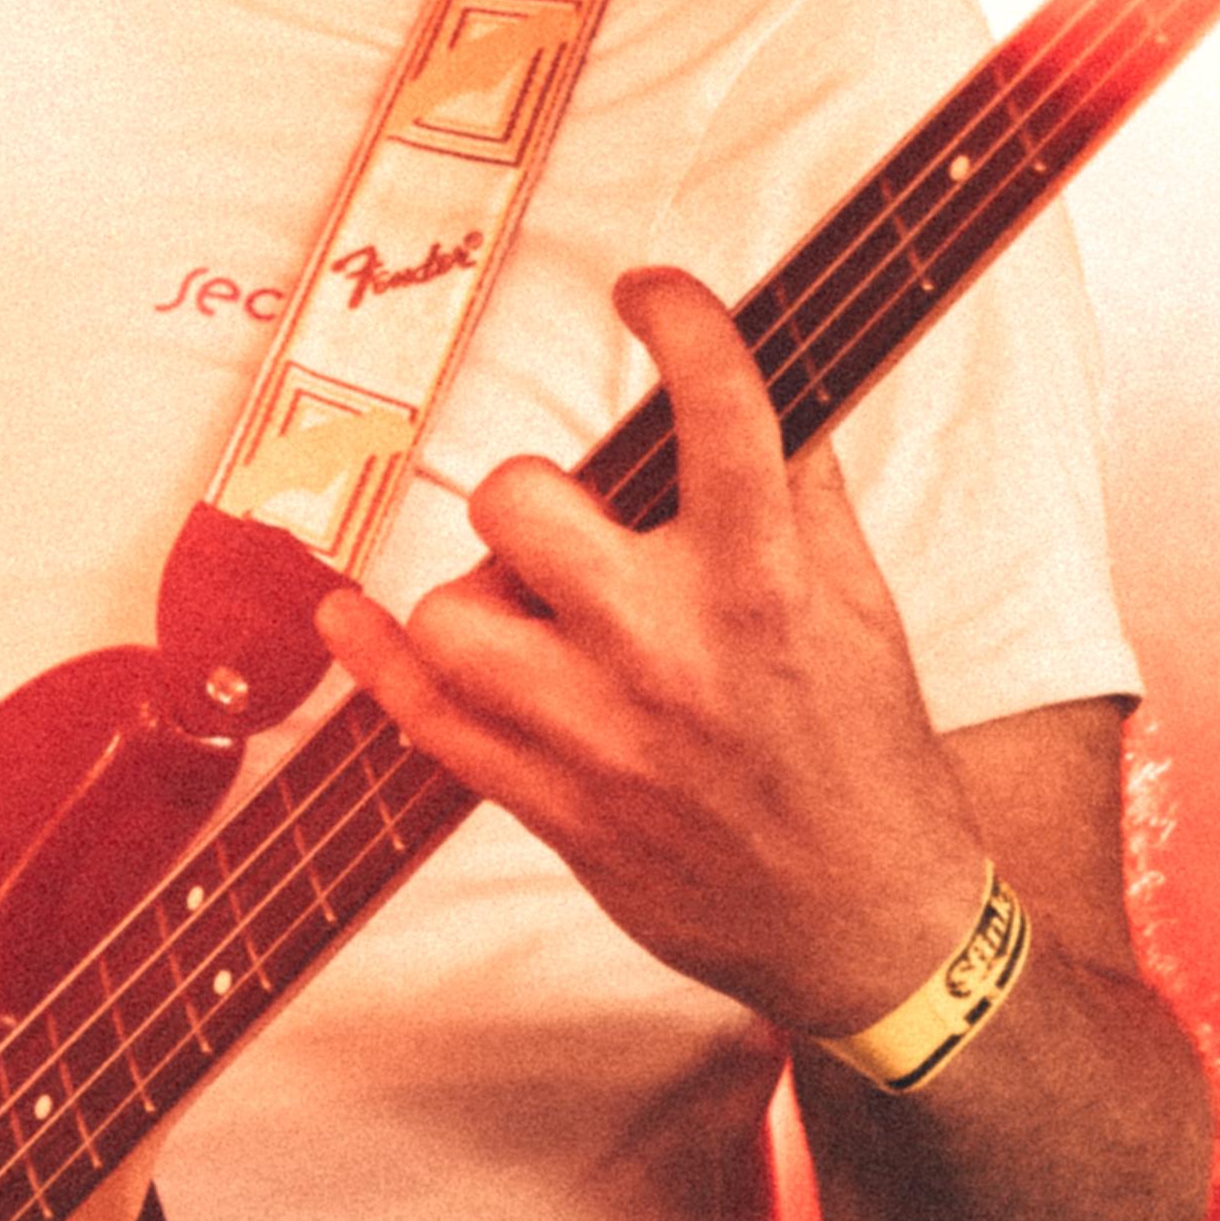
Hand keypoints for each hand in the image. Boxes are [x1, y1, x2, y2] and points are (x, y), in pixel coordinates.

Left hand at [313, 263, 988, 1044]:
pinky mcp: (553, 805)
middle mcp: (674, 646)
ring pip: (456, 609)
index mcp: (767, 580)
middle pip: (523, 500)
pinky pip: (424, 719)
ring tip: (533, 617)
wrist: (870, 927)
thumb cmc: (869, 758)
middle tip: (573, 533)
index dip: (677, 318)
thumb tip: (756, 383)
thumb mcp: (863, 607)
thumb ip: (804, 492)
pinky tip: (350, 615)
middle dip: (535, 498)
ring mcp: (602, 733)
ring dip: (481, 596)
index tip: (647, 292)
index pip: (720, 405)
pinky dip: (374, 658)